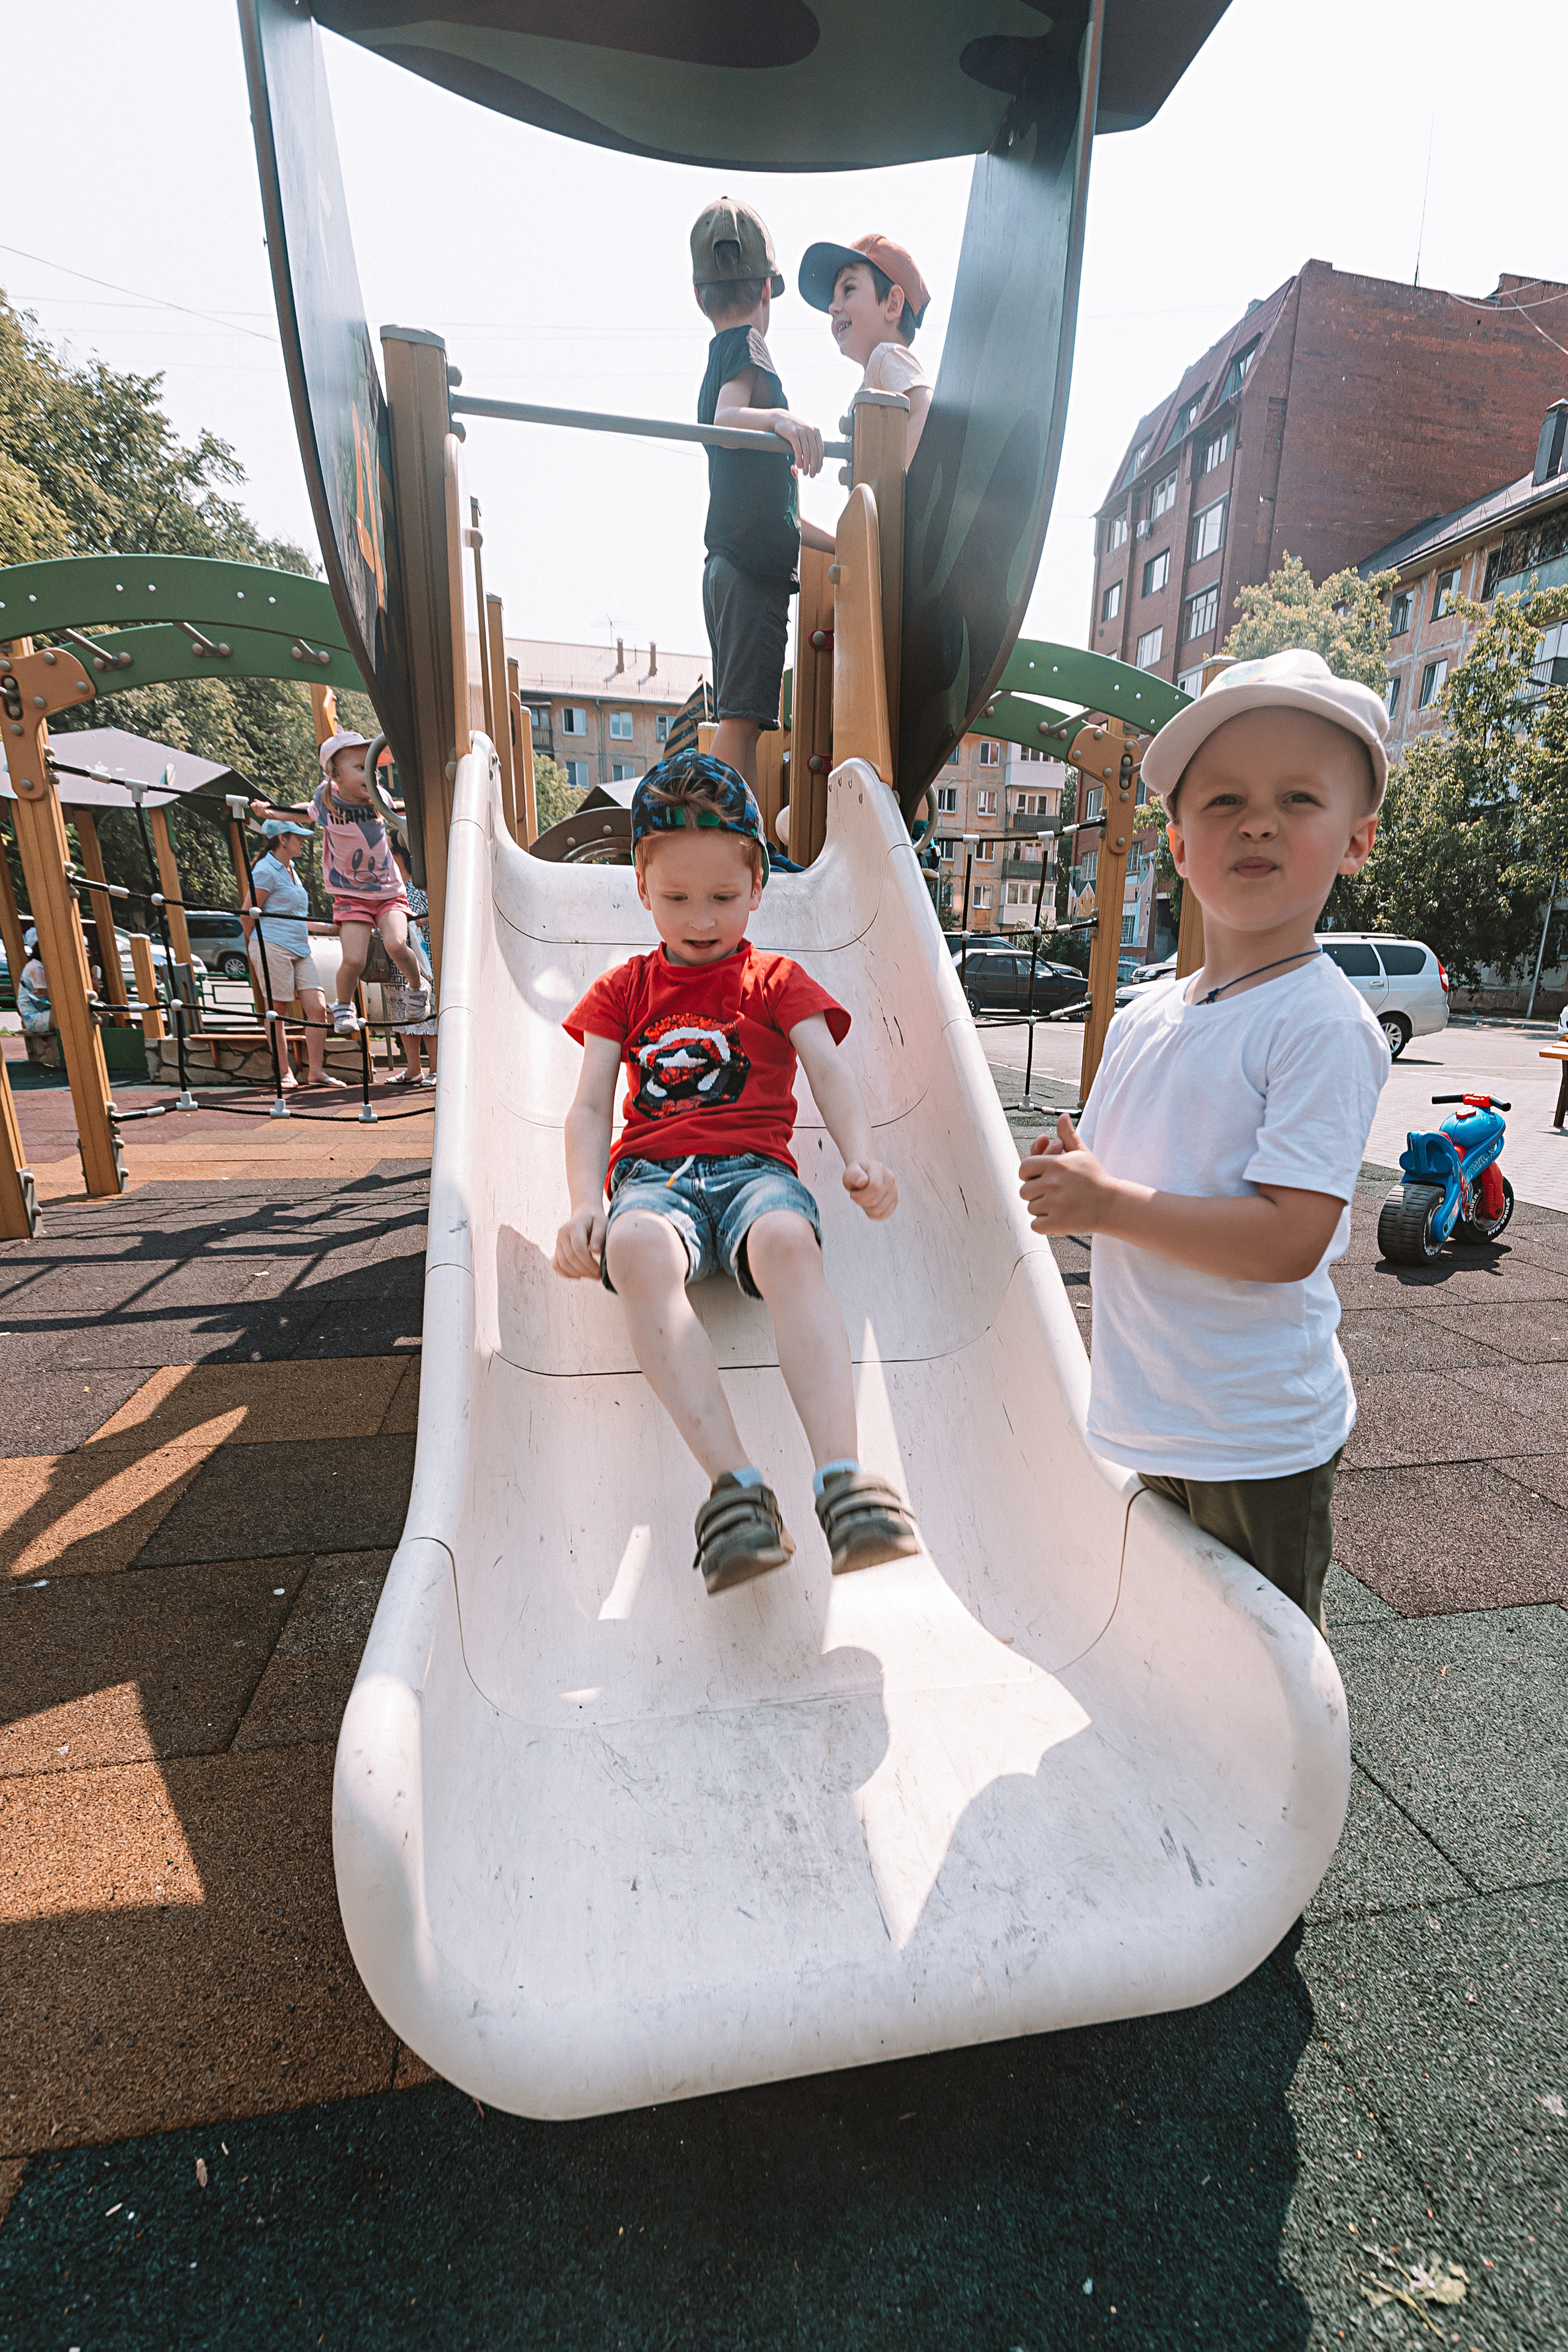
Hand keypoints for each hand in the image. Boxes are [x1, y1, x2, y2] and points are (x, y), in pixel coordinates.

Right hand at [249, 798, 271, 822]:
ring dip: (264, 803)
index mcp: (256, 812)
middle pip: (256, 804)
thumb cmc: (269, 810)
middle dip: (261, 802)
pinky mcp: (264, 814)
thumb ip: (259, 802)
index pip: (252, 805)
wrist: (275, 814)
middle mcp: (257, 813)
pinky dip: (266, 805)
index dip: (255, 802)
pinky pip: (263, 807)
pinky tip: (268, 805)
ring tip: (267, 804)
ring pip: (259, 805)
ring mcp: (261, 814)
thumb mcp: (263, 805)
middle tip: (264, 803)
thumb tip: (255, 800)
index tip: (259, 802)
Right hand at [553, 1205, 605, 1278]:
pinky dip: (565, 1273)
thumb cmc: (596, 1219)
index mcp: (574, 1226)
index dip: (588, 1263)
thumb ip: (599, 1235)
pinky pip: (556, 1265)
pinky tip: (579, 1276)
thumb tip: (596, 1251)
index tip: (599, 1271)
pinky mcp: (556, 1249)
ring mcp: (557, 1242)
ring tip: (591, 1276)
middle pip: (570, 1258)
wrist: (584, 1213)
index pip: (578, 1248)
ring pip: (562, 1263)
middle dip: (584, 1270)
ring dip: (577, 1273)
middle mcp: (562, 1234)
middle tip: (598, 1276)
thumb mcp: (602, 1223)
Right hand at [772, 413, 823, 477]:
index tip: (818, 471)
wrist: (780, 419)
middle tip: (811, 475)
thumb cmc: (794, 430)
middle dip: (814, 466)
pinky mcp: (793, 434)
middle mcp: (810, 430)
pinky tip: (798, 466)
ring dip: (806, 465)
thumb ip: (812, 445)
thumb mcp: (805, 434)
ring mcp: (802, 431)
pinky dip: (799, 460)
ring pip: (807, 453)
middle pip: (814, 453)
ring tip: (805, 473)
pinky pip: (798, 450)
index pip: (821, 450)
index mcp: (816, 431)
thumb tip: (818, 462)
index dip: (820, 462)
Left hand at [843, 1159, 896, 1219]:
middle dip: (862, 1203)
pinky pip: (884, 1215)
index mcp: (879, 1169)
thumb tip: (863, 1182)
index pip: (875, 1188)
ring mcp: (894, 1190)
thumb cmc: (856, 1174)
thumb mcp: (850, 1172)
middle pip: (876, 1202)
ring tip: (864, 1200)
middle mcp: (890, 1179)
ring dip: (867, 1209)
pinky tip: (868, 1206)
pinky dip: (873, 1214)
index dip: (860, 1196)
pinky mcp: (895, 1200)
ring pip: (881, 1211)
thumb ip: (854, 1175)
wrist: (864, 1173)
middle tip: (857, 1196)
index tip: (852, 1194)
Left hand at [1018, 1113, 1118, 1234]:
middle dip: (1035, 1194)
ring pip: (1030, 1208)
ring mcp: (1055, 1203)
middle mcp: (1052, 1182)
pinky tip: (1058, 1218)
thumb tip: (1062, 1117)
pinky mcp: (1058, 1222)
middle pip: (1024, 1191)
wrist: (1112, 1204)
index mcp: (1055, 1163)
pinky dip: (1044, 1225)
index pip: (1023, 1168)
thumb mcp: (1082, 1153)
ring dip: (1041, 1209)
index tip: (1037, 1178)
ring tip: (1060, 1205)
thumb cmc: (1095, 1178)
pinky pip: (1036, 1225)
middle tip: (1053, 1194)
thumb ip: (1067, 1136)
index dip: (1027, 1174)